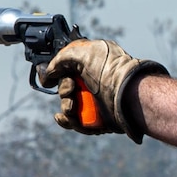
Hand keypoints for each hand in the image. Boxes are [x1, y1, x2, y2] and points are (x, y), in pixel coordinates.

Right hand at [40, 39, 167, 140]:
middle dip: (64, 91)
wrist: (129, 96)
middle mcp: (95, 82)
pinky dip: (69, 122)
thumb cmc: (110, 72)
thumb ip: (60, 59)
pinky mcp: (99, 119)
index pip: (67, 68)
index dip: (57, 73)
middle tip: (71, 90)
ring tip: (72, 108)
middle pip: (67, 89)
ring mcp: (97, 101)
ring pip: (71, 107)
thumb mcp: (82, 53)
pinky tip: (63, 118)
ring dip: (66, 107)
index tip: (50, 78)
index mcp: (92, 63)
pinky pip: (78, 123)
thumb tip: (47, 73)